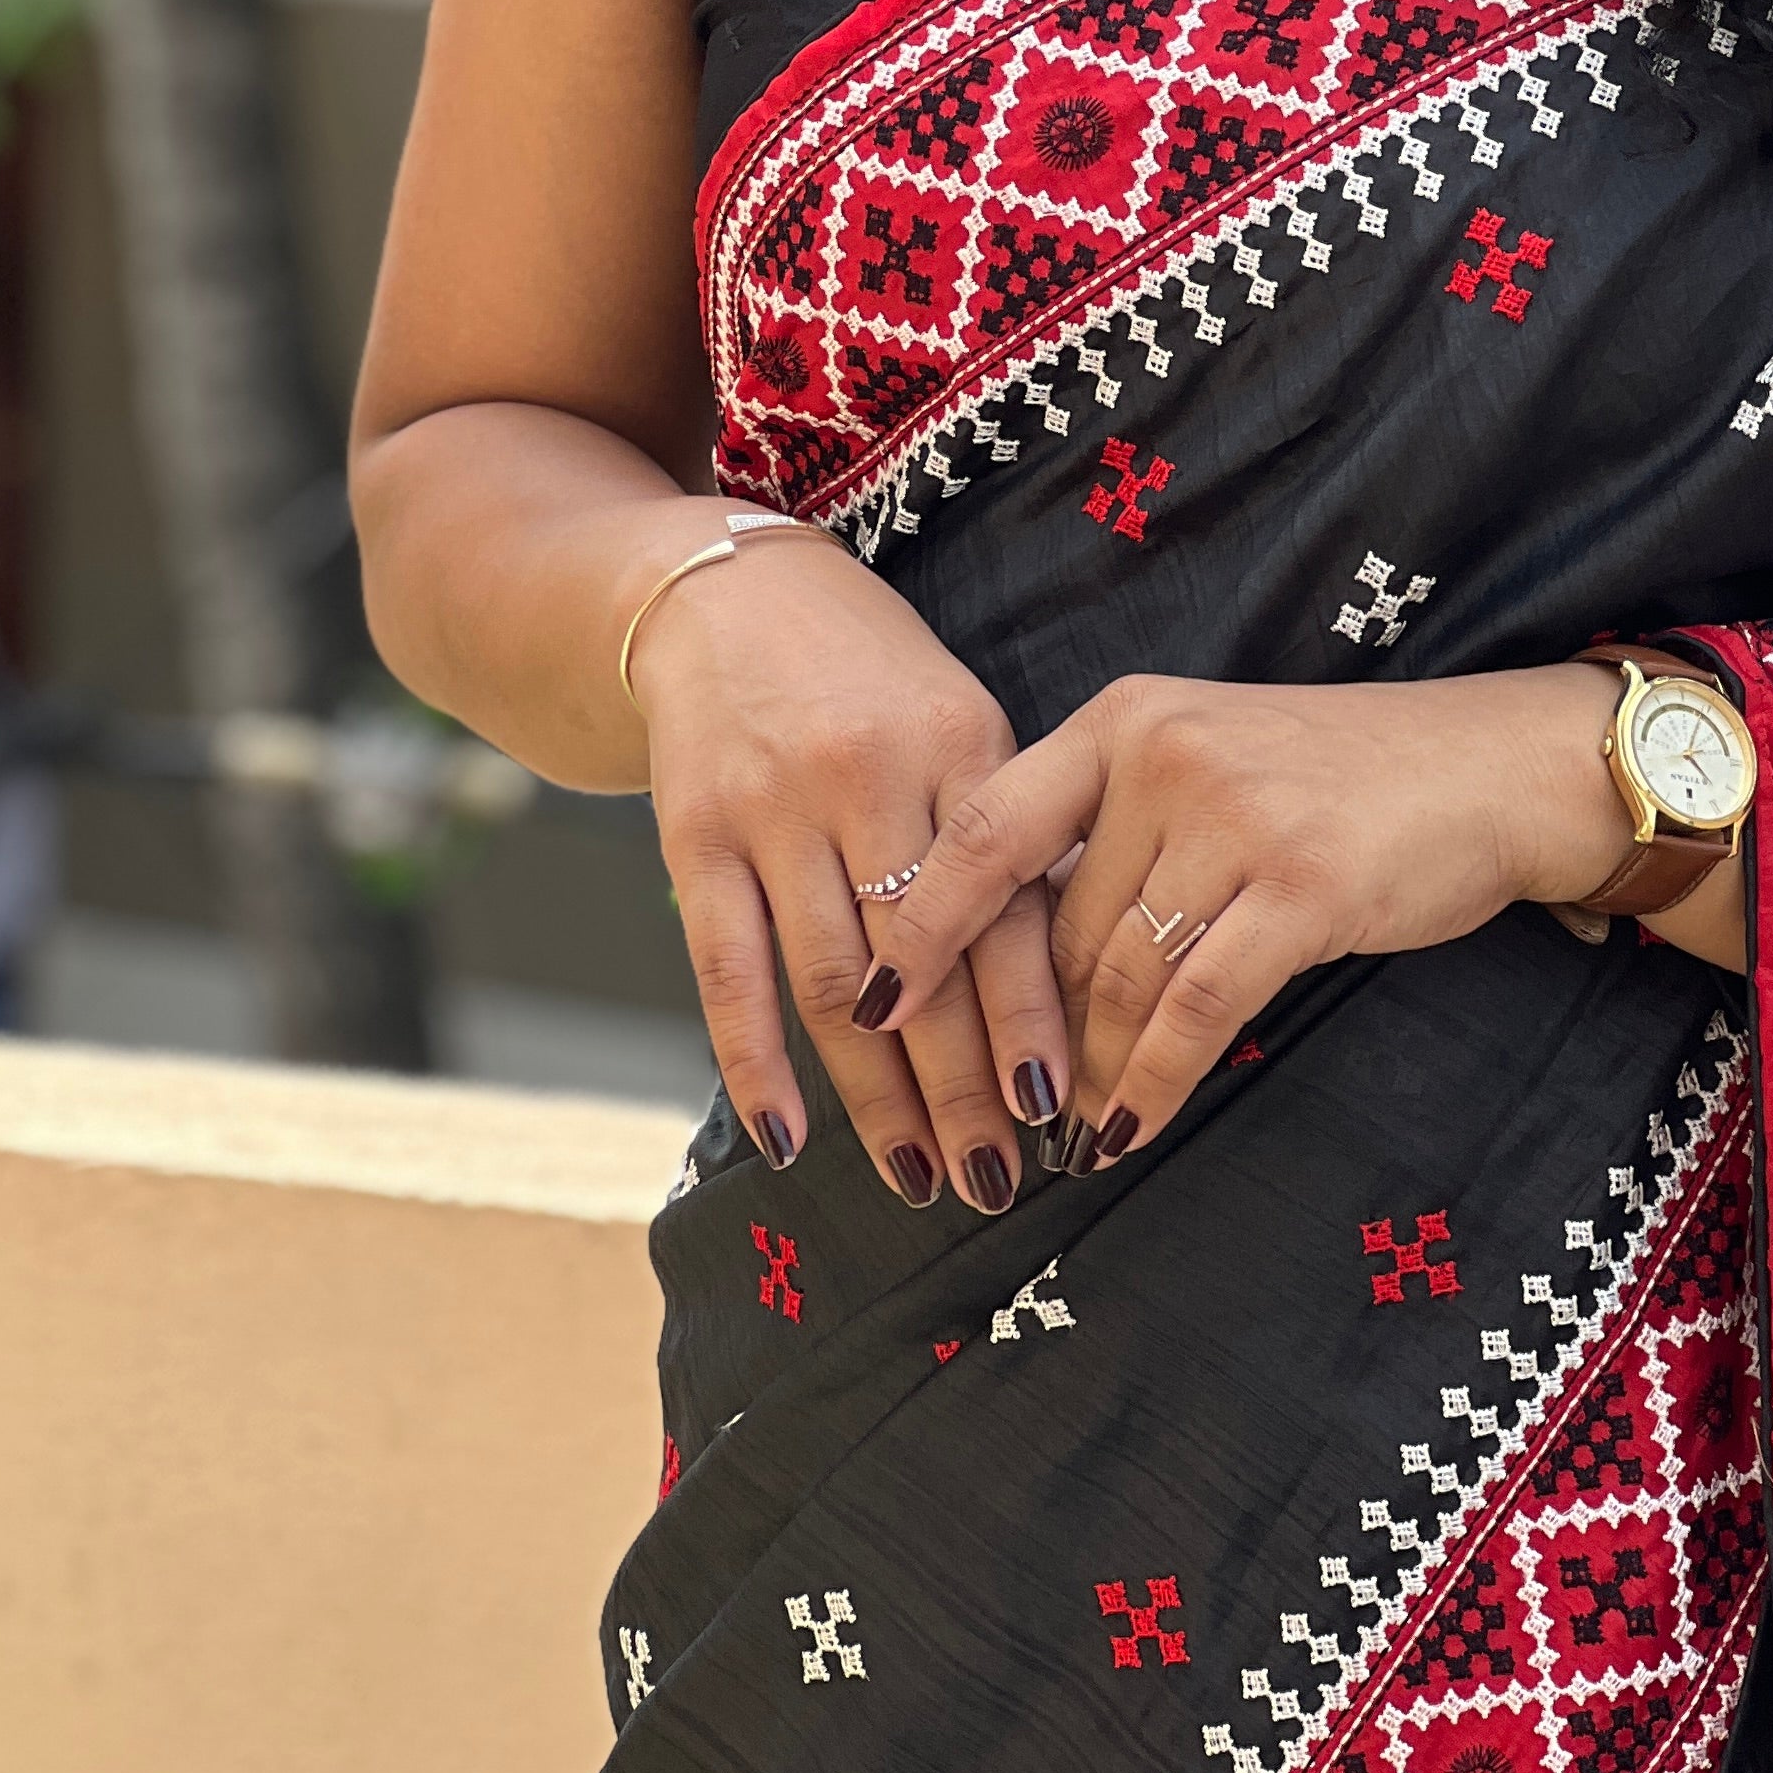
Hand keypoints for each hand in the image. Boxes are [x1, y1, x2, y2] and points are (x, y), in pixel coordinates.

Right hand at [630, 533, 1068, 1211]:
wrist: (728, 595)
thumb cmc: (872, 679)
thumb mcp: (958, 723)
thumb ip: (1005, 835)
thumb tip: (1078, 974)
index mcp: (960, 746)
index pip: (1006, 908)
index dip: (1029, 1017)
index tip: (1060, 1106)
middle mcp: (868, 777)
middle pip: (924, 965)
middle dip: (964, 1083)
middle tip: (997, 1177)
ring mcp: (774, 808)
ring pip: (831, 985)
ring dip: (875, 1096)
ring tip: (918, 1175)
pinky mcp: (694, 836)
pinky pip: (728, 970)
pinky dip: (755, 1063)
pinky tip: (787, 1140)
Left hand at [859, 659, 1679, 1160]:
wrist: (1487, 768)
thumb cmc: (1337, 780)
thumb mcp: (1206, 764)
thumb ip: (1111, 830)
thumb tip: (1007, 952)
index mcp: (1126, 718)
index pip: (988, 827)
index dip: (920, 924)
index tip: (870, 1004)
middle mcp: (1166, 753)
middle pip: (1055, 927)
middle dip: (1026, 1035)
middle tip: (996, 1114)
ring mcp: (1235, 818)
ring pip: (1117, 978)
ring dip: (1086, 1074)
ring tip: (1065, 1133)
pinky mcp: (1302, 889)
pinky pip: (1192, 1011)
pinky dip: (1147, 1084)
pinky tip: (1124, 1130)